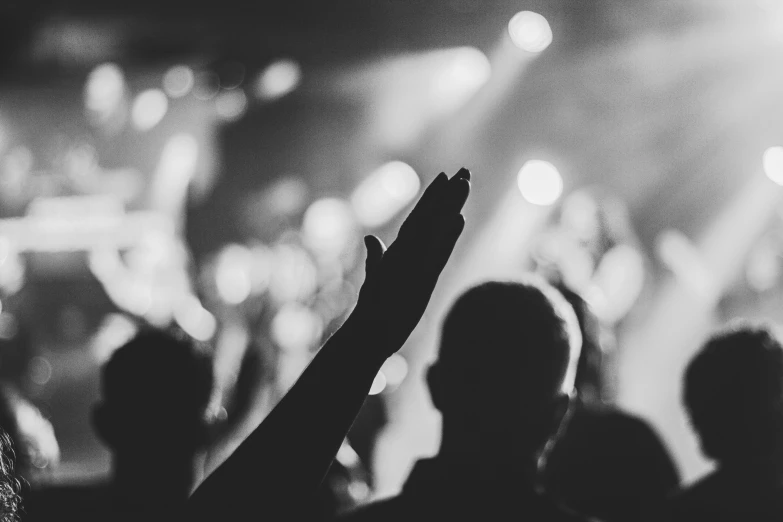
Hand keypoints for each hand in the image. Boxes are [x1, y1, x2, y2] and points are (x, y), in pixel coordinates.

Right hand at [352, 168, 470, 357]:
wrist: (365, 337)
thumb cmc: (371, 312)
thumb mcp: (375, 280)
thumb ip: (376, 258)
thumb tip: (371, 239)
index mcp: (398, 254)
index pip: (418, 221)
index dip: (432, 199)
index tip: (445, 178)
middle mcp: (404, 254)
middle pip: (428, 218)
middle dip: (445, 194)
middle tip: (464, 170)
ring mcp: (409, 265)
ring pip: (432, 228)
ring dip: (449, 204)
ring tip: (464, 182)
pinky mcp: (415, 280)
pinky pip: (434, 254)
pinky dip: (446, 236)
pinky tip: (459, 218)